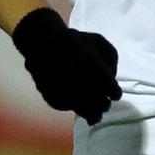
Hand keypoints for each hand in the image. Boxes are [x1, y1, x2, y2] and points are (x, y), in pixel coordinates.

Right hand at [11, 8, 120, 124]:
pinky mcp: (55, 100)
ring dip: (90, 108)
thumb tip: (111, 77)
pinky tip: (69, 91)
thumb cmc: (73, 40)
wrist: (40, 43)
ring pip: (87, 113)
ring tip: (87, 100)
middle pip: (103, 107)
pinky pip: (69, 108)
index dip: (114, 91)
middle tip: (101, 98)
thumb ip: (112, 60)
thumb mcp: (98, 41)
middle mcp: (84, 88)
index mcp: (98, 73)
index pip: (114, 94)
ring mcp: (68, 96)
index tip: (111, 90)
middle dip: (104, 103)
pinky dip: (72, 103)